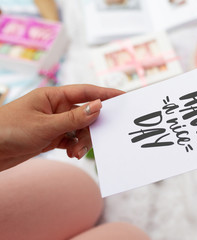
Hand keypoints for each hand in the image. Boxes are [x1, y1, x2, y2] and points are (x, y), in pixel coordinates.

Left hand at [0, 84, 122, 170]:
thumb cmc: (8, 130)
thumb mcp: (45, 125)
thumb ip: (74, 118)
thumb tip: (100, 106)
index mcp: (54, 96)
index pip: (86, 92)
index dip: (106, 94)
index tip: (124, 97)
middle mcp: (56, 108)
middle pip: (86, 114)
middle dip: (92, 128)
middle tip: (95, 141)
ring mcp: (54, 123)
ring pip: (80, 129)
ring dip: (82, 142)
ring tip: (75, 154)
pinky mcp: (51, 137)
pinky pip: (71, 140)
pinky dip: (74, 147)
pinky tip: (71, 154)